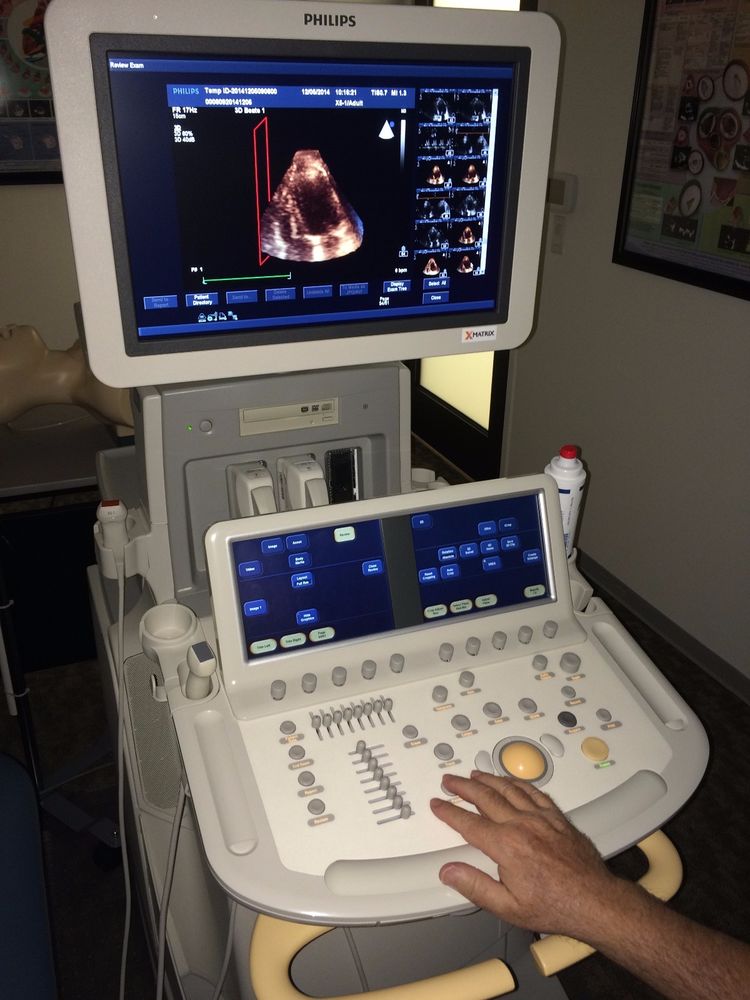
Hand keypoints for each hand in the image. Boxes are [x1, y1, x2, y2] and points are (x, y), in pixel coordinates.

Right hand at [430, 771, 620, 938]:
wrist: (594, 901)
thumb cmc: (555, 906)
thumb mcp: (508, 907)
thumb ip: (475, 887)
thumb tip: (449, 871)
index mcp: (507, 846)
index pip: (469, 824)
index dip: (449, 812)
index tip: (438, 804)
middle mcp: (523, 826)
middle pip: (486, 798)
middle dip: (464, 787)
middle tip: (450, 780)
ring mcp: (541, 818)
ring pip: (509, 789)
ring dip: (488, 779)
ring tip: (474, 775)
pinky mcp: (557, 818)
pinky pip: (534, 792)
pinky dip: (518, 782)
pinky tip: (511, 780)